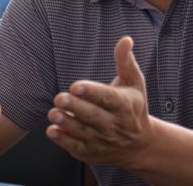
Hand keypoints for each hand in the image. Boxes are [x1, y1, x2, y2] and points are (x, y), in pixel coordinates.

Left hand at [46, 36, 151, 167]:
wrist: (140, 144)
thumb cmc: (134, 106)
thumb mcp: (134, 82)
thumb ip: (125, 61)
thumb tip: (126, 39)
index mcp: (125, 105)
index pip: (108, 98)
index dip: (92, 92)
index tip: (76, 85)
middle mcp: (115, 125)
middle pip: (93, 116)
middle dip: (76, 107)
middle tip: (59, 97)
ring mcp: (103, 141)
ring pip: (83, 132)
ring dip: (66, 123)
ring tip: (53, 113)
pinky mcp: (92, 153)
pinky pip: (76, 147)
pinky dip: (64, 141)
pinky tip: (52, 131)